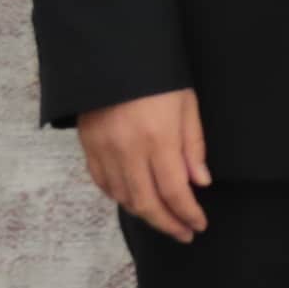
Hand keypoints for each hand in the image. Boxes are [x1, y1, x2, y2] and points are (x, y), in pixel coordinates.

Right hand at [75, 87, 210, 241]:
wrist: (112, 54)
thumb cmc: (157, 76)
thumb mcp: (186, 104)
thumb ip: (193, 146)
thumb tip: (199, 183)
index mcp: (158, 139)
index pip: (175, 191)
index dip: (188, 214)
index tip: (199, 225)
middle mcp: (129, 151)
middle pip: (147, 203)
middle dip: (168, 224)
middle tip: (184, 234)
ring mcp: (105, 150)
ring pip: (124, 198)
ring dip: (145, 214)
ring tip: (163, 219)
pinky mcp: (88, 146)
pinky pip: (104, 183)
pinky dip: (120, 197)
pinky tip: (134, 200)